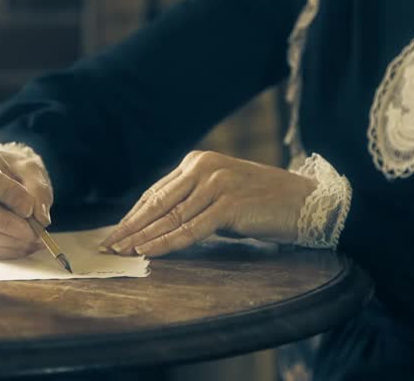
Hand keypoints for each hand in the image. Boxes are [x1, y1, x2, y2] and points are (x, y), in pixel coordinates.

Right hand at [0, 145, 52, 259]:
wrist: (3, 179)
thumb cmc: (13, 170)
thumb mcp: (29, 168)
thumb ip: (37, 188)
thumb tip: (39, 218)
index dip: (5, 192)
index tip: (29, 206)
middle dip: (5, 222)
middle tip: (32, 229)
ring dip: (8, 239)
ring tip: (34, 238)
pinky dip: (4, 250)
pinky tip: (24, 245)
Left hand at [99, 150, 315, 256]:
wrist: (306, 203)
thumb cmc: (263, 202)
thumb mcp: (222, 194)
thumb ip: (193, 202)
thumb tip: (158, 223)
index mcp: (199, 161)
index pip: (157, 191)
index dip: (133, 214)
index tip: (115, 231)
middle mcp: (204, 167)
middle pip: (158, 202)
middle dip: (130, 226)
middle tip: (107, 245)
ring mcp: (217, 184)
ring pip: (170, 217)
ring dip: (143, 237)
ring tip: (122, 251)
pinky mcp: (228, 204)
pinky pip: (190, 229)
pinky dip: (166, 243)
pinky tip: (149, 251)